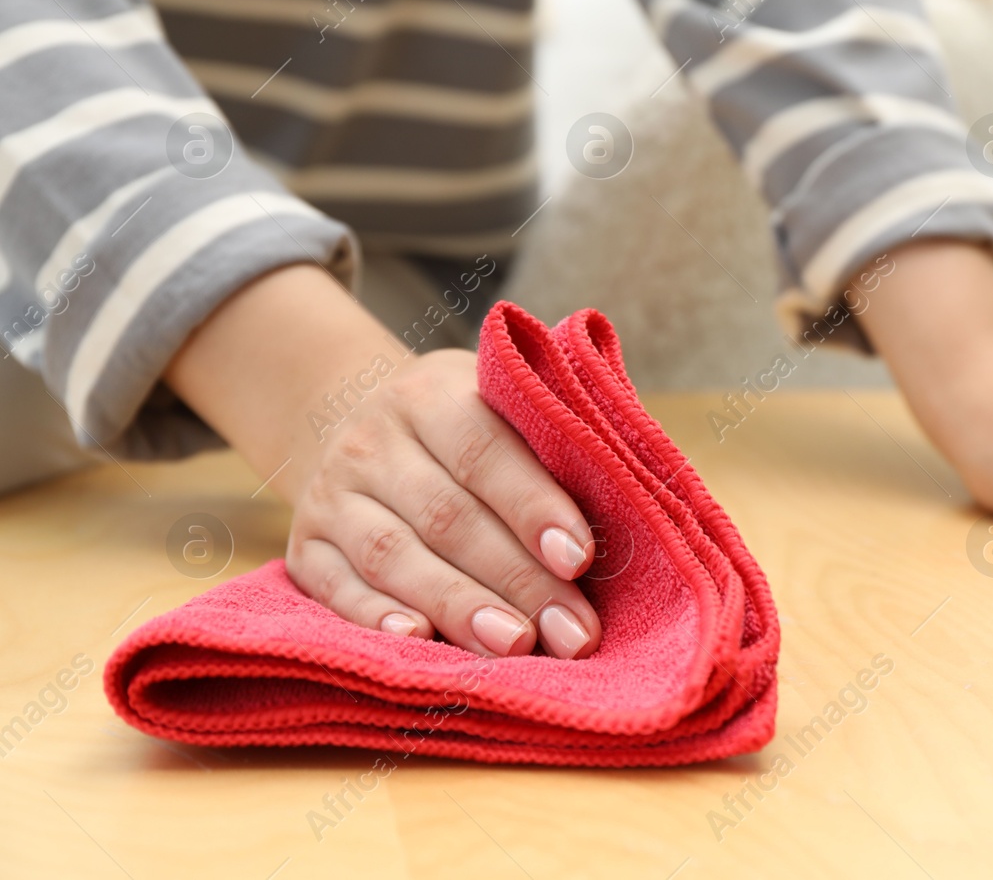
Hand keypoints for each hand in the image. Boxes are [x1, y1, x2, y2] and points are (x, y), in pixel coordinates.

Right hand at [286, 348, 602, 656]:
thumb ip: (559, 435)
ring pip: (393, 555)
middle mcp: (372, 440)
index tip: (580, 558)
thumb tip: (640, 496)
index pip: (484, 450)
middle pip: (448, 516)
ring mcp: (330, 496)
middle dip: (517, 579)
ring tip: (515, 647)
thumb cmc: (465, 426)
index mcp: (431, 393)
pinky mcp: (304, 548)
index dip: (533, 506)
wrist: (345, 416)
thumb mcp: (501, 401)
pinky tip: (418, 641)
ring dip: (458, 606)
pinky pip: (335, 587)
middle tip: (572, 632)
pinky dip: (374, 617)